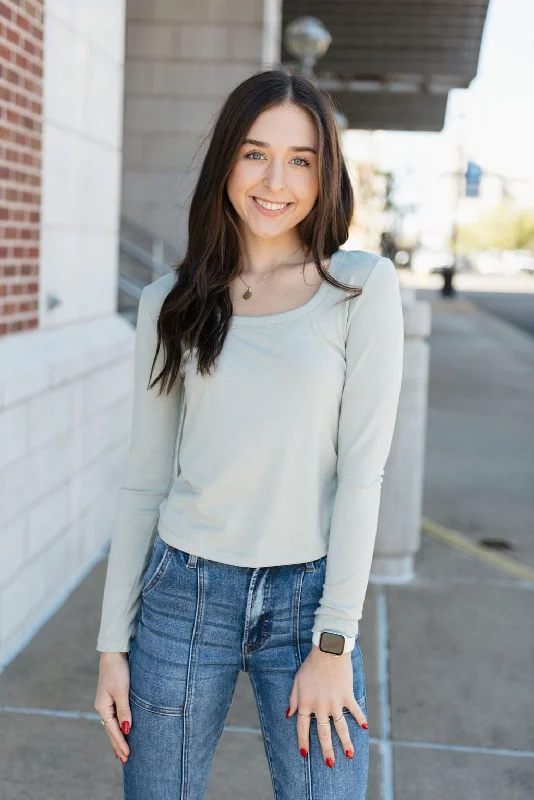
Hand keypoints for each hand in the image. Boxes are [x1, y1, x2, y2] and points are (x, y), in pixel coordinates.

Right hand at [94, 652, 131, 764]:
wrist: (114, 652)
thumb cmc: (118, 670)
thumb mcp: (122, 691)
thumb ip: (124, 710)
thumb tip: (126, 729)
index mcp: (103, 706)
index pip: (113, 730)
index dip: (120, 743)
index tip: (127, 756)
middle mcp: (102, 706)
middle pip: (110, 730)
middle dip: (117, 745)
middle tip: (125, 760)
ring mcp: (106, 702)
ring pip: (112, 724)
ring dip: (118, 737)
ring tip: (122, 752)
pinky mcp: (112, 696)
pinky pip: (115, 716)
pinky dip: (118, 726)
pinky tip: (122, 730)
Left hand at [287, 644, 367, 766]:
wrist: (328, 651)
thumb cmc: (310, 665)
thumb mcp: (297, 681)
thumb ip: (293, 700)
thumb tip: (288, 715)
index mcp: (305, 703)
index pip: (302, 727)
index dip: (302, 742)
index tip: (304, 754)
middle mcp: (320, 707)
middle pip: (323, 733)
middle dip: (327, 750)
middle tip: (330, 764)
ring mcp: (335, 703)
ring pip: (340, 728)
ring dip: (345, 743)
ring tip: (350, 756)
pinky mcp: (347, 696)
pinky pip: (354, 711)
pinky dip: (360, 719)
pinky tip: (364, 729)